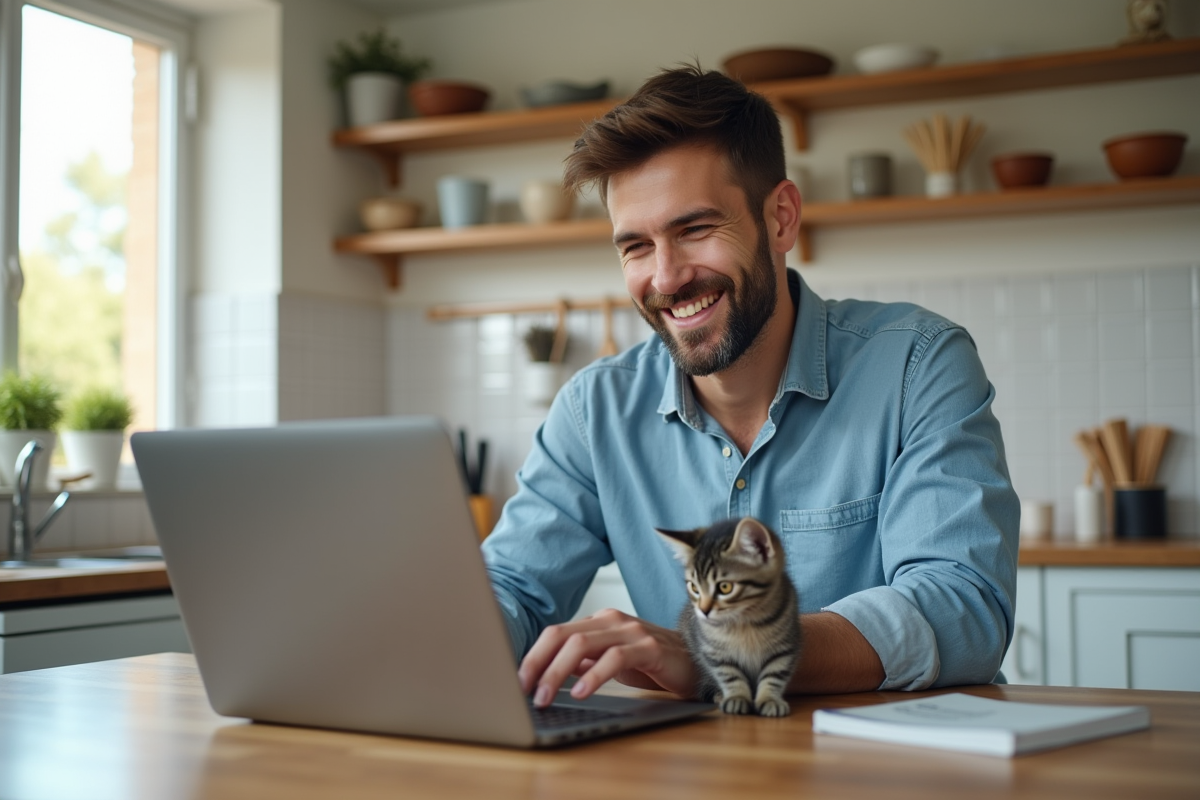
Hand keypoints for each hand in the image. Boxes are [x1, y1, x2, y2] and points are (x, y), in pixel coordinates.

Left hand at [517, 608, 697, 706]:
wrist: (697, 664)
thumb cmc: (652, 665)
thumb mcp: (610, 662)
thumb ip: (582, 662)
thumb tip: (545, 673)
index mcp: (599, 622)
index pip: (555, 633)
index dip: (532, 656)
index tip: (516, 682)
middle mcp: (612, 621)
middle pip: (562, 635)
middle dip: (537, 663)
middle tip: (523, 691)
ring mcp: (631, 632)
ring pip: (582, 644)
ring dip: (557, 672)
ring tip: (545, 696)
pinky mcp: (649, 647)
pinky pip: (614, 658)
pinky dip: (594, 676)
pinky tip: (581, 693)